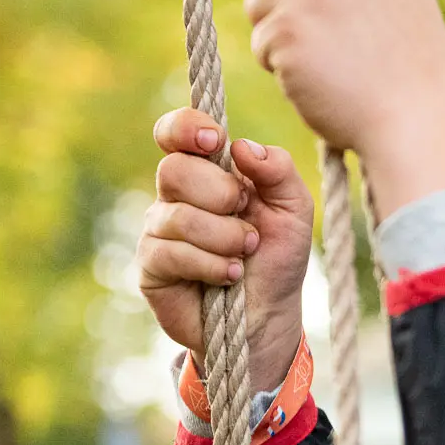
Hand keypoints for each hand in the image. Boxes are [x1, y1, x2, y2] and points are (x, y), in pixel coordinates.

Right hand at [137, 108, 311, 391]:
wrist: (268, 316)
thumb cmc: (277, 259)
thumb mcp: (294, 210)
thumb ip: (278, 170)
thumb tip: (241, 147)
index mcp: (207, 172)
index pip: (176, 133)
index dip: (186, 128)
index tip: (214, 142)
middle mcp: (176, 196)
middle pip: (175, 170)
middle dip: (221, 196)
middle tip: (248, 222)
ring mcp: (159, 230)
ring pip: (177, 216)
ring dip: (224, 238)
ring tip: (244, 256)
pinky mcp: (151, 266)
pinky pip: (170, 252)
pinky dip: (210, 264)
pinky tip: (228, 276)